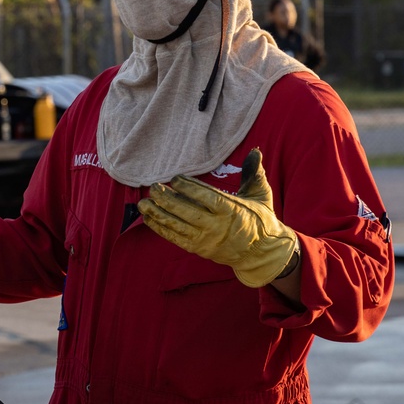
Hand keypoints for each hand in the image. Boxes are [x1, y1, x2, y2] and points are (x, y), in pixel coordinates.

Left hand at [138, 148, 297, 287]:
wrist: (260, 253)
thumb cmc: (260, 220)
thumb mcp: (260, 195)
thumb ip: (254, 172)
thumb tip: (255, 150)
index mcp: (232, 211)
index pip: (207, 198)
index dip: (189, 188)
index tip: (175, 178)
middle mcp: (216, 227)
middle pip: (187, 212)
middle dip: (167, 199)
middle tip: (153, 187)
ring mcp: (205, 240)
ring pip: (177, 226)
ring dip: (158, 214)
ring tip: (143, 203)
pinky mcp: (198, 249)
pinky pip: (175, 238)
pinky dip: (160, 228)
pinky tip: (147, 218)